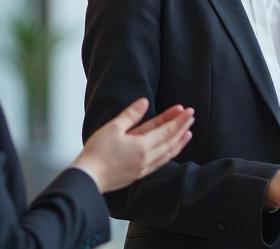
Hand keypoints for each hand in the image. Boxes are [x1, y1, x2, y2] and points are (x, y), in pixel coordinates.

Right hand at [73, 98, 193, 192]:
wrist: (88, 177)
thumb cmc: (97, 153)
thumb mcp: (113, 128)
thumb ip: (131, 115)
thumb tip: (144, 102)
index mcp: (141, 145)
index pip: (166, 130)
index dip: (178, 119)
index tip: (187, 110)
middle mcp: (146, 158)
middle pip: (170, 141)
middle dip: (182, 128)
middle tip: (191, 117)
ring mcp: (143, 167)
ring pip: (167, 153)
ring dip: (179, 143)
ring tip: (188, 134)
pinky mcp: (139, 174)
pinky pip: (160, 163)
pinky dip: (169, 154)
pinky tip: (171, 151)